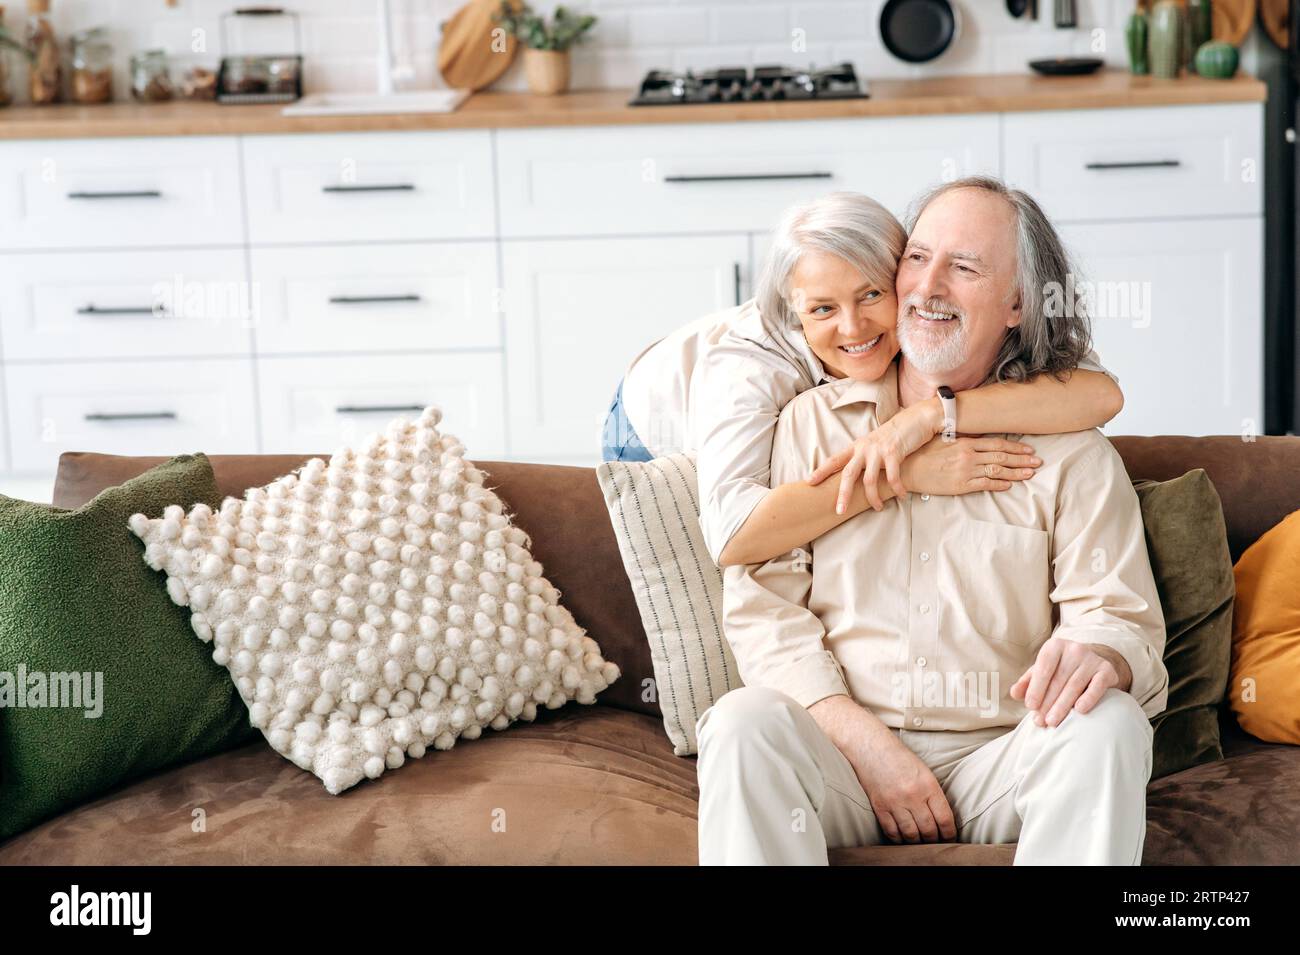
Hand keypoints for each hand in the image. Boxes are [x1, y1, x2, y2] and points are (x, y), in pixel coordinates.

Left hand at [806, 401, 945, 514]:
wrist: (914, 420)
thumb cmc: (893, 436)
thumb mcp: (872, 445)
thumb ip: (863, 458)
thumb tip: (855, 476)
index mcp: (856, 447)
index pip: (834, 460)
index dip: (821, 471)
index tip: (808, 482)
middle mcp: (864, 448)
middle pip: (848, 474)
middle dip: (843, 494)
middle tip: (839, 511)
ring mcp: (879, 451)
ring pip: (869, 480)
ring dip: (873, 497)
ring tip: (878, 508)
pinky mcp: (894, 453)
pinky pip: (892, 477)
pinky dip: (896, 489)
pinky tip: (901, 495)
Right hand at [853, 730, 956, 844]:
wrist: (871, 747)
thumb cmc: (900, 758)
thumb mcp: (924, 772)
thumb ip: (933, 795)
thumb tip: (941, 819)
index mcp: (928, 785)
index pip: (944, 819)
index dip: (949, 834)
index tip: (949, 838)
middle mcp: (913, 796)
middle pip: (929, 830)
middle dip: (934, 840)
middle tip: (935, 843)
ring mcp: (895, 802)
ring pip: (911, 834)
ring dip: (917, 842)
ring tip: (920, 843)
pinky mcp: (879, 807)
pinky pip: (892, 831)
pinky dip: (899, 839)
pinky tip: (903, 839)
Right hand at [901, 435, 1040, 498]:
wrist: (908, 470)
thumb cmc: (922, 453)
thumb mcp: (942, 438)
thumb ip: (960, 436)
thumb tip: (976, 433)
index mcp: (965, 443)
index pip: (997, 444)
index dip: (1015, 447)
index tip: (1029, 449)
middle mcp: (969, 456)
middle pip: (1002, 457)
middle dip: (1022, 460)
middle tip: (1038, 462)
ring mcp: (965, 472)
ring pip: (997, 471)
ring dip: (1016, 473)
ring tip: (1030, 473)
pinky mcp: (960, 486)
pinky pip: (984, 484)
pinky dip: (998, 484)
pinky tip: (1009, 484)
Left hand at [1009, 637, 1133, 727]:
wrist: (1092, 662)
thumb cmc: (1060, 669)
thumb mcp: (1042, 672)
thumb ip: (1027, 682)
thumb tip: (1014, 693)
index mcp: (1054, 646)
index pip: (1043, 668)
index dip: (1036, 688)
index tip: (1030, 706)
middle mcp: (1074, 649)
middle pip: (1058, 680)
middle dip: (1047, 702)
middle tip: (1040, 721)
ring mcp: (1092, 659)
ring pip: (1074, 685)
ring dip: (1062, 706)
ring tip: (1052, 722)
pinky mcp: (1107, 670)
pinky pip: (1097, 686)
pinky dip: (1088, 698)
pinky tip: (1079, 710)